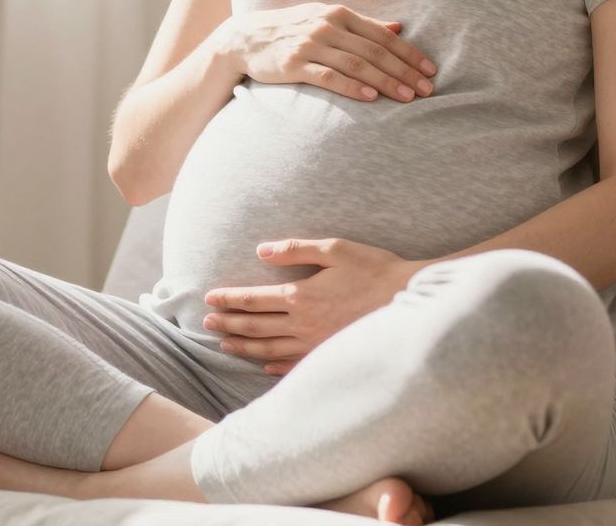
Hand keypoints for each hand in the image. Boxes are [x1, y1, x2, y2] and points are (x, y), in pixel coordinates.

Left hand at [203, 238, 427, 374]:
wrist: (409, 300)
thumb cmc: (373, 269)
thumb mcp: (335, 249)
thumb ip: (295, 249)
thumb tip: (261, 251)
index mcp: (301, 295)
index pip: (253, 298)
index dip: (229, 299)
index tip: (209, 299)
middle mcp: (303, 323)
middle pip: (256, 325)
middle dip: (229, 323)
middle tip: (207, 323)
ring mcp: (315, 344)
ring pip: (269, 348)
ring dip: (244, 345)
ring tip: (225, 344)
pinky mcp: (329, 355)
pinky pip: (294, 365)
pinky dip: (275, 366)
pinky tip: (264, 366)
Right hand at [215, 4, 437, 103]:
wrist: (246, 38)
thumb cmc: (294, 29)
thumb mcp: (327, 20)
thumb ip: (363, 25)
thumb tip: (399, 27)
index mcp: (339, 14)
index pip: (382, 35)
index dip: (409, 52)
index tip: (430, 69)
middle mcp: (327, 26)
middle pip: (374, 51)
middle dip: (404, 70)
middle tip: (427, 89)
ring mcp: (310, 44)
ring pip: (357, 64)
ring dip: (385, 81)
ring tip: (407, 97)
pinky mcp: (294, 63)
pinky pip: (329, 76)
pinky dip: (352, 86)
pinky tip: (370, 97)